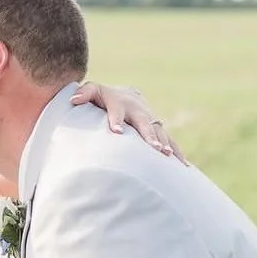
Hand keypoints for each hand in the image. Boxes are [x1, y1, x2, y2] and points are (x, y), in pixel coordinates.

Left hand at [72, 82, 187, 164]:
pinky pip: (169, 139)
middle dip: (149, 135)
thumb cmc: (104, 98)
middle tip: (154, 147)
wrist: (127, 94)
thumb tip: (73, 100)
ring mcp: (150, 119)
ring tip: (168, 155)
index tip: (116, 131)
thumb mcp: (94, 91)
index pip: (116, 111)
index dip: (116, 120)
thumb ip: (85, 94)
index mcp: (120, 102)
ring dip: (164, 143)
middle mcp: (138, 110)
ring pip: (158, 131)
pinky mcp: (158, 129)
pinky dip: (177, 151)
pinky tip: (183, 165)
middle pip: (144, 122)